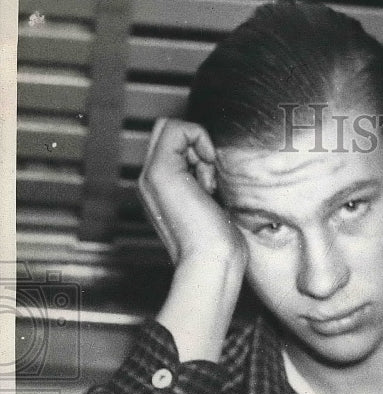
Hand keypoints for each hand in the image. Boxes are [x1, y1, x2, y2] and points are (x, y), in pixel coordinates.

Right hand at [138, 119, 247, 361]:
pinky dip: (198, 139)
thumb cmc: (221, 246)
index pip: (173, 145)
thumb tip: (217, 167)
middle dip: (195, 145)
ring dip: (199, 149)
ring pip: (171, 129)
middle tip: (211, 177)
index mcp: (163, 191)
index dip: (196, 150)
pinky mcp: (160, 173)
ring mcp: (151, 177)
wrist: (212, 265)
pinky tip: (209, 174)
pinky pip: (175, 128)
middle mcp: (150, 182)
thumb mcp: (215, 207)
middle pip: (168, 132)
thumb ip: (207, 184)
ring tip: (210, 186)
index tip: (214, 181)